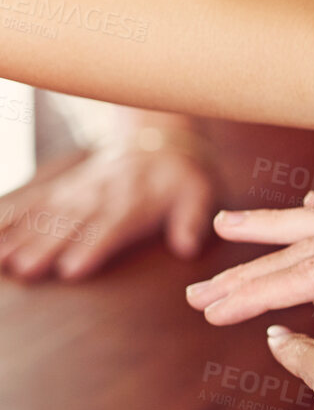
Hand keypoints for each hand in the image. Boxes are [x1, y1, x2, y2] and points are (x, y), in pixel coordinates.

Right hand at [0, 146, 213, 280]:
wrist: (156, 141)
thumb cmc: (181, 177)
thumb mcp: (198, 194)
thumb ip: (192, 220)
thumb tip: (188, 247)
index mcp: (133, 203)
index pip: (110, 227)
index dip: (91, 247)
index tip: (71, 268)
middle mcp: (100, 197)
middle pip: (71, 225)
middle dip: (46, 247)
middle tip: (25, 268)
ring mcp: (78, 192)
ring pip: (46, 215)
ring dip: (22, 235)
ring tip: (2, 258)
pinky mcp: (64, 190)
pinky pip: (35, 203)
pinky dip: (12, 216)